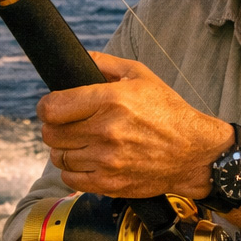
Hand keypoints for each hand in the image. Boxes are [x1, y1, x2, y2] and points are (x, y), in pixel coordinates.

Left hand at [38, 51, 231, 198]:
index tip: (53, 107)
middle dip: (54, 127)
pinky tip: (88, 160)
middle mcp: (106, 131)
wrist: (194, 152)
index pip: (52, 107)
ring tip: (81, 142)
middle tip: (68, 124)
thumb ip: (106, 64)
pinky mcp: (110, 184)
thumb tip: (80, 57)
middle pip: (50, 134)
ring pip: (58, 157)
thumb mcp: (141, 76)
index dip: (47, 106)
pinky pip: (70, 179)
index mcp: (112, 100)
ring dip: (64, 149)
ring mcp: (107, 161)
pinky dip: (73, 170)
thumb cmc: (168, 111)